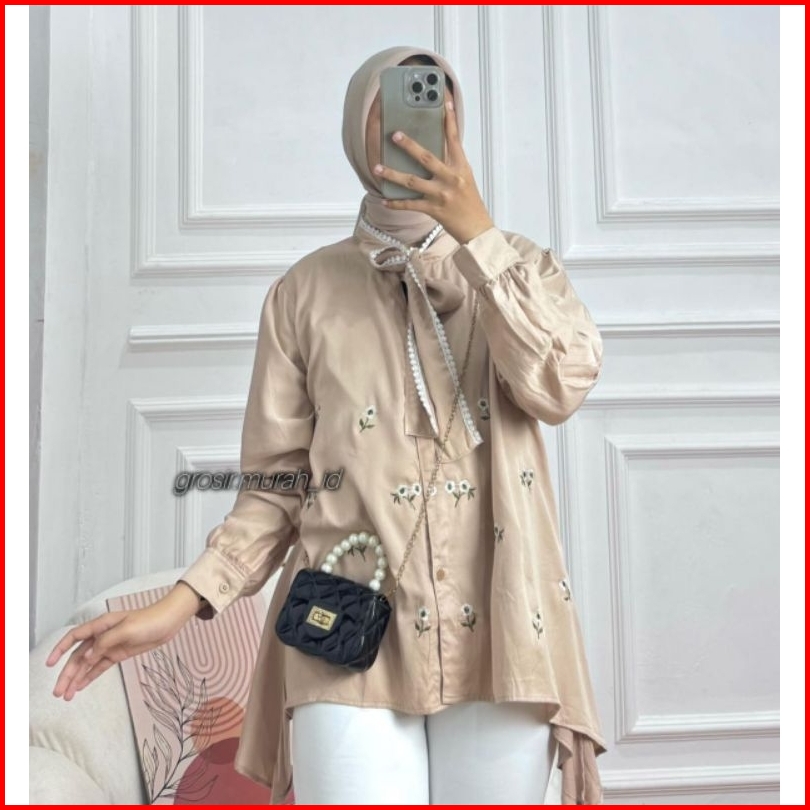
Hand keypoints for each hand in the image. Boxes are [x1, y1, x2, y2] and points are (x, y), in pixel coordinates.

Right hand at [45, 585, 199, 699]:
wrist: (170, 621)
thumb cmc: (150, 620)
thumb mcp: (127, 629)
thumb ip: (105, 642)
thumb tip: (86, 656)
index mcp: (101, 624)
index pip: (74, 636)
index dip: (60, 649)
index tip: (49, 664)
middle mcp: (102, 635)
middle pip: (78, 655)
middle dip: (66, 674)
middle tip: (57, 692)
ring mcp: (110, 645)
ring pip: (87, 664)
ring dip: (76, 679)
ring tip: (65, 696)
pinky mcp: (119, 653)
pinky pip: (99, 667)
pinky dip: (89, 677)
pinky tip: (80, 688)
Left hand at [373, 100, 494, 244]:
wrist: (477, 229)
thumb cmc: (470, 203)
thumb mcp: (465, 179)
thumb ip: (451, 165)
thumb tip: (432, 152)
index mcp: (461, 167)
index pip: (454, 139)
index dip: (449, 120)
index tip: (444, 103)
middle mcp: (451, 178)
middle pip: (427, 157)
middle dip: (409, 145)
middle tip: (395, 135)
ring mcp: (441, 194)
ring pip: (413, 181)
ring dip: (393, 174)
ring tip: (377, 168)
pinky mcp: (434, 209)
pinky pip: (410, 204)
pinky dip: (397, 203)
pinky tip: (385, 199)